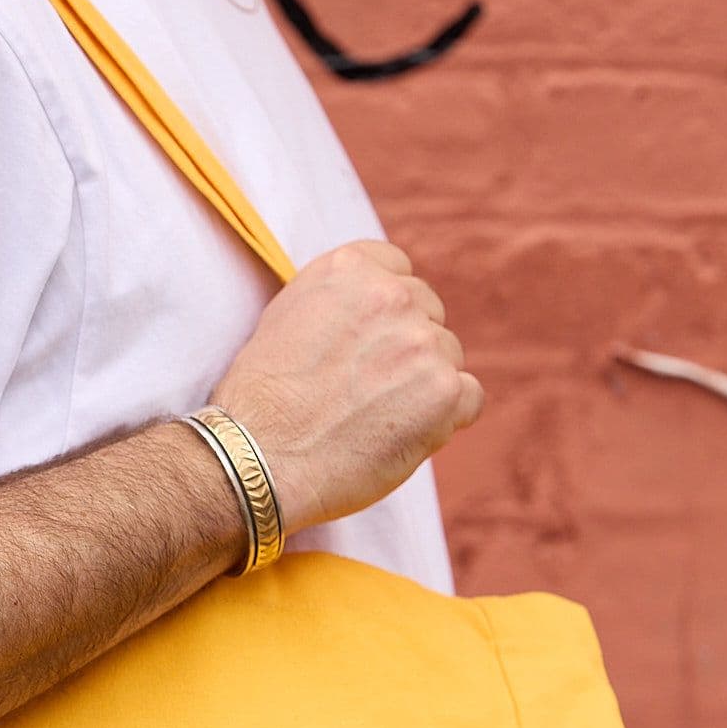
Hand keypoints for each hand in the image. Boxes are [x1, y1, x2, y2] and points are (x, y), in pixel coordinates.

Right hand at [211, 240, 483, 530]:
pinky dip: (445, 421)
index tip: (366, 349)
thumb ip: (338, 302)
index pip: (398, 273)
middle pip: (428, 316)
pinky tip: (402, 438)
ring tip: (373, 421)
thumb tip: (374, 308)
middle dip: (406, 351)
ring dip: (423, 388)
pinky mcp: (444, 391)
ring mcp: (422, 342)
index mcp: (350, 268)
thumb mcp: (286, 318)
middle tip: (364, 395)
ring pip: (448, 358)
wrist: (256, 459)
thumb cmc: (261, 403)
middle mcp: (391, 294)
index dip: (386, 317)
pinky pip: (470, 398)